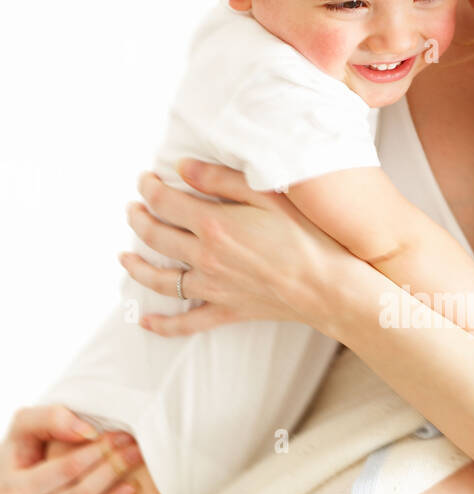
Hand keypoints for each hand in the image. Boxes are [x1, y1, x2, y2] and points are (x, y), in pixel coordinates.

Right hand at [0, 410, 142, 493]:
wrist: (18, 489)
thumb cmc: (29, 454)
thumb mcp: (28, 428)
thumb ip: (51, 418)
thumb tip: (88, 431)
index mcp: (11, 487)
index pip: (64, 471)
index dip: (98, 453)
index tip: (124, 437)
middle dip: (112, 472)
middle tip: (137, 454)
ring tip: (134, 488)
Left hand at [120, 160, 366, 338]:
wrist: (328, 287)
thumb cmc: (307, 237)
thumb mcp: (268, 194)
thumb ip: (221, 179)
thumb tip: (182, 168)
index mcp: (213, 224)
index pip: (164, 202)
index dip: (149, 188)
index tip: (146, 179)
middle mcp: (205, 257)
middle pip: (155, 236)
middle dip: (137, 218)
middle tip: (132, 208)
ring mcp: (212, 288)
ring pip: (160, 279)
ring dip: (136, 266)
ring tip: (124, 256)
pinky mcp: (226, 310)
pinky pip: (186, 323)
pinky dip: (163, 325)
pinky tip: (145, 321)